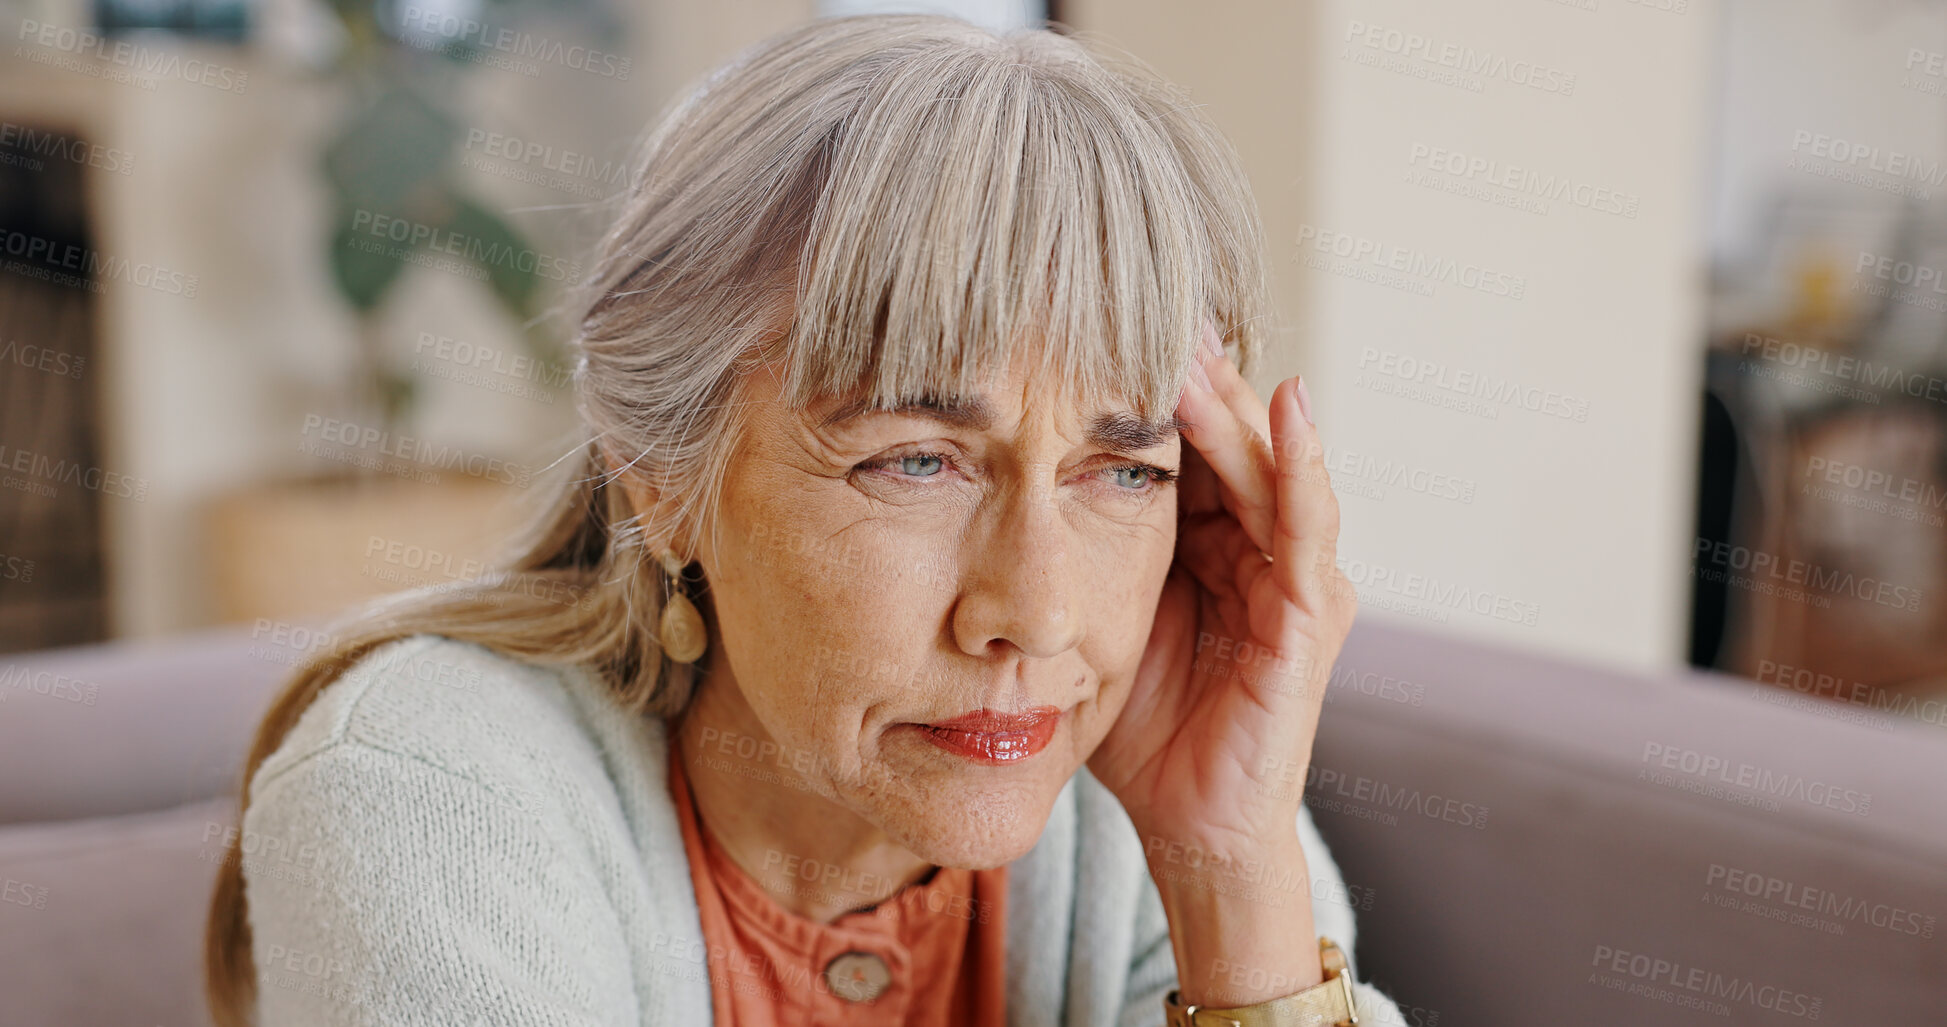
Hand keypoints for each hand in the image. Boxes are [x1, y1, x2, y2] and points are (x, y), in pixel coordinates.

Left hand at [1086, 320, 1357, 855]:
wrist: (1188, 823)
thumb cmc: (1141, 725)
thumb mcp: (1095, 616)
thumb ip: (1073, 551)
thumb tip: (988, 476)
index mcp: (1207, 538)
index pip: (1185, 439)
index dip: (1148, 381)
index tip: (1096, 313)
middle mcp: (1260, 544)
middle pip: (1229, 435)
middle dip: (1191, 369)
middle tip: (1149, 293)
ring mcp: (1295, 576)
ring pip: (1269, 462)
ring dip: (1235, 399)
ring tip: (1197, 336)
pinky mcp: (1312, 616)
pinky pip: (1309, 526)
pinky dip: (1301, 464)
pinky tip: (1284, 407)